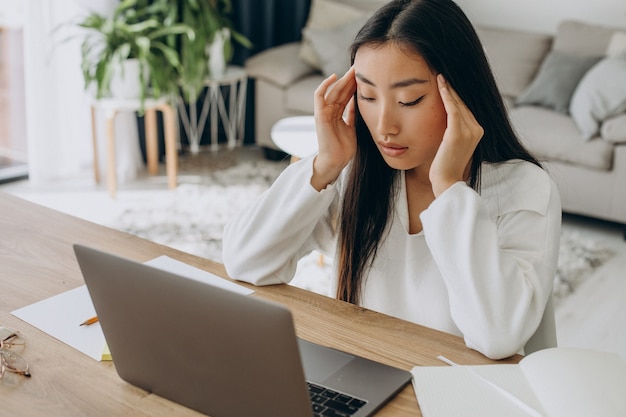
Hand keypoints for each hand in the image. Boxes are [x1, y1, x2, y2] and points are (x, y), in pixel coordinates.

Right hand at [311, 67, 356, 190]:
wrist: (335, 161)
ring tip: (353, 69)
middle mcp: (329, 111)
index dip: (354, 84)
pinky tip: (335, 76)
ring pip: (333, 90)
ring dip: (342, 79)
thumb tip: (358, 100)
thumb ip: (352, 114)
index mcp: (337, 114)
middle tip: (360, 67)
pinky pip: (319, 95)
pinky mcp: (319, 115)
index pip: (346, 95)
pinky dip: (325, 85)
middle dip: (350, 78)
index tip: (365, 75)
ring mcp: (323, 112)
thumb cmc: (343, 148)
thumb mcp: (352, 127)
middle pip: (340, 90)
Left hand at [430, 75, 483, 196]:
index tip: (446, 82)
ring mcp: (469, 131)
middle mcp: (477, 129)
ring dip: (448, 88)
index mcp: (478, 131)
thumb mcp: (453, 144)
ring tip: (439, 75)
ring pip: (458, 104)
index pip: (465, 108)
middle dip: (452, 88)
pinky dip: (446, 95)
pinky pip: (452, 109)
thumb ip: (454, 131)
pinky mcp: (458, 133)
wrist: (446, 181)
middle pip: (463, 103)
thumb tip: (446, 120)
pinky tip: (440, 84)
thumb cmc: (445, 165)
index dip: (455, 94)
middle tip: (441, 73)